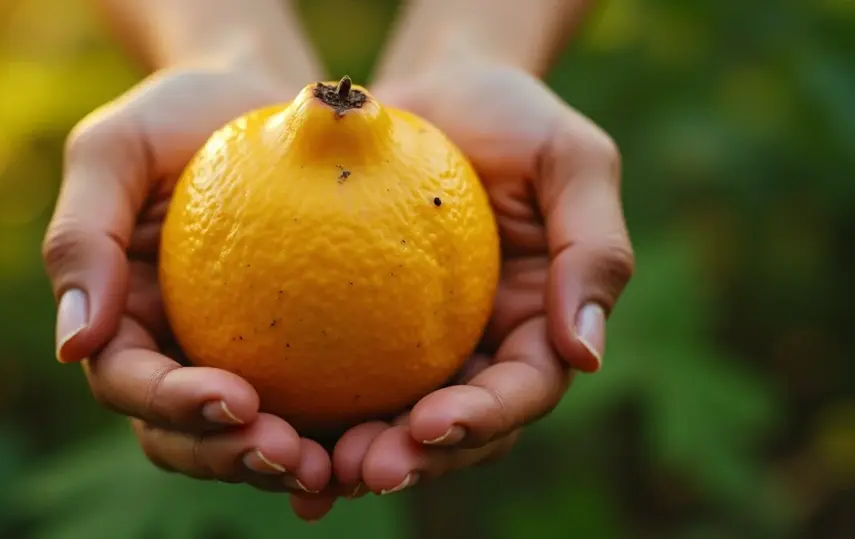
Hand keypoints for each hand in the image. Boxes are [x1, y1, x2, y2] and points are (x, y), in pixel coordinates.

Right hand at [42, 68, 333, 506]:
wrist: (265, 103)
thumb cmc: (183, 115)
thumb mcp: (115, 150)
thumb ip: (81, 238)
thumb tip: (72, 346)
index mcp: (123, 320)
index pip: (131, 383)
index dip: (173, 406)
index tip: (236, 397)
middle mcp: (175, 353)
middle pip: (187, 435)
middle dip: (230, 456)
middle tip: (292, 454)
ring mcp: (237, 359)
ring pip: (249, 437)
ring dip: (284, 463)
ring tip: (334, 464)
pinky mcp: (299, 355)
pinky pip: (316, 401)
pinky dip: (338, 429)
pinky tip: (382, 435)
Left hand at [293, 64, 634, 518]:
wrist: (431, 93)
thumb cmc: (508, 116)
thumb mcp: (569, 160)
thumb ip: (593, 250)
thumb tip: (587, 357)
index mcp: (536, 327)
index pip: (521, 392)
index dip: (484, 421)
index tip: (432, 424)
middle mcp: (477, 351)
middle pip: (454, 431)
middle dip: (416, 460)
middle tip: (366, 468)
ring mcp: (414, 347)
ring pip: (389, 420)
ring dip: (355, 455)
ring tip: (312, 468)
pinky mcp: (356, 331)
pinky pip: (331, 378)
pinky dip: (307, 411)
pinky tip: (261, 423)